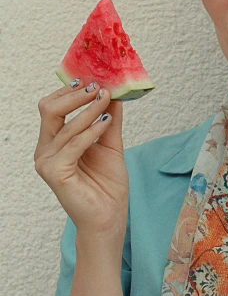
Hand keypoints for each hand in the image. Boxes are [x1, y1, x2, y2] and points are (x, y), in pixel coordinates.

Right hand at [34, 79, 128, 241]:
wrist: (109, 217)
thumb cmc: (107, 185)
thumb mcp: (110, 144)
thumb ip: (109, 119)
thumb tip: (113, 92)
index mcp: (53, 142)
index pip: (52, 107)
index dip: (70, 91)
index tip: (93, 78)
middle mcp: (45, 150)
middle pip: (50, 109)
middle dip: (75, 95)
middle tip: (98, 85)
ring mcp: (46, 162)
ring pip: (65, 125)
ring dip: (89, 109)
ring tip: (107, 99)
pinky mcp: (54, 173)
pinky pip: (74, 144)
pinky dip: (91, 130)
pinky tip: (106, 122)